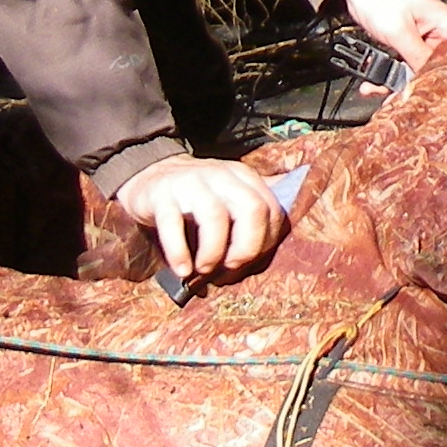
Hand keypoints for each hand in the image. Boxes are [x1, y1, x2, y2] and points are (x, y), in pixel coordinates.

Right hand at [116, 155, 285, 280]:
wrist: (150, 179)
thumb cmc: (198, 199)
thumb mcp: (231, 196)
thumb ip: (259, 206)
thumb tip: (296, 208)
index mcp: (244, 177)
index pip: (272, 210)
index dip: (266, 243)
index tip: (248, 264)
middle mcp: (222, 176)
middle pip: (252, 209)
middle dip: (247, 247)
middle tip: (230, 269)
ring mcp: (191, 182)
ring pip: (214, 215)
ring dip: (213, 252)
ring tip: (204, 270)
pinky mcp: (161, 194)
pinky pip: (172, 223)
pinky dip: (179, 251)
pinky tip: (182, 270)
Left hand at [337, 0, 446, 78]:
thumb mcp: (399, 29)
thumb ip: (416, 56)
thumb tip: (431, 79)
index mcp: (446, 23)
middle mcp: (437, 33)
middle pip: (441, 70)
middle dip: (421, 86)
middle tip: (406, 96)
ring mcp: (421, 41)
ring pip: (418, 73)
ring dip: (397, 85)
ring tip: (381, 89)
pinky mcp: (406, 46)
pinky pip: (402, 69)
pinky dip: (386, 78)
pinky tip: (373, 83)